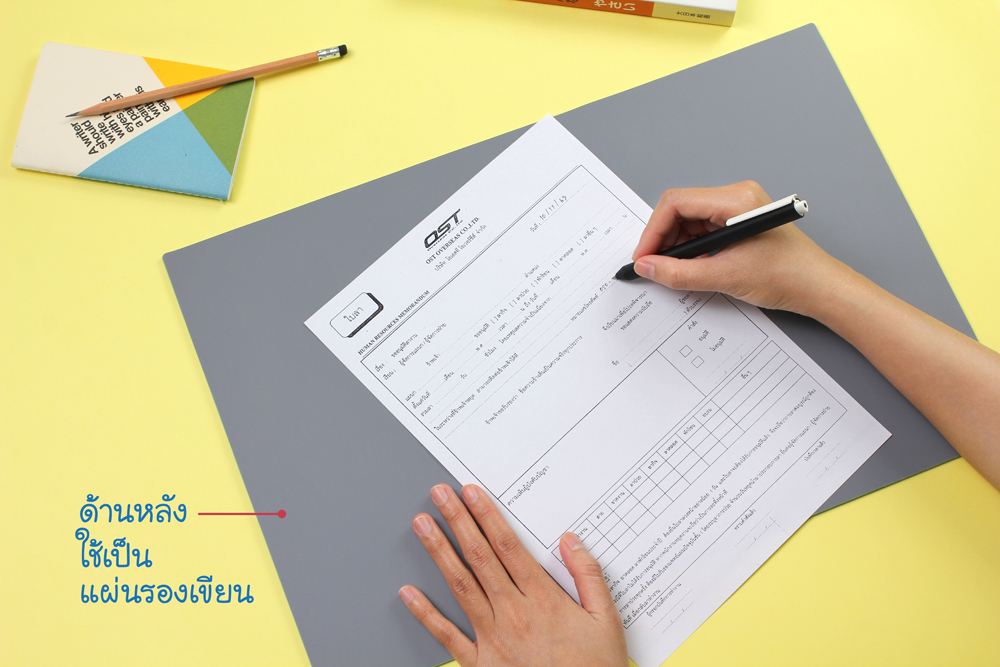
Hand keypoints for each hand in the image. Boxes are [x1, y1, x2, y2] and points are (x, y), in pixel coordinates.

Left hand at [400, 484, 627, 666]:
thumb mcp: (607, 621)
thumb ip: (588, 576)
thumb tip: (571, 541)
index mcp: (543, 600)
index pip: (507, 546)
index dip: (487, 516)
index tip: (471, 493)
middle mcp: (513, 614)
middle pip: (479, 557)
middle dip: (457, 522)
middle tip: (440, 495)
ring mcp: (493, 638)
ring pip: (460, 586)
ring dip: (439, 553)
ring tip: (422, 526)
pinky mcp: (481, 664)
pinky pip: (448, 636)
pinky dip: (426, 614)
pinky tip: (408, 594)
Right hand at [631, 181, 853, 318]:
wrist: (818, 287)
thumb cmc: (787, 276)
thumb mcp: (724, 277)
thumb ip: (678, 272)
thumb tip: (648, 266)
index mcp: (736, 200)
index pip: (676, 203)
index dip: (653, 231)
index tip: (644, 256)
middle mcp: (737, 197)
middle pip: (681, 210)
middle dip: (664, 239)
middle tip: (654, 266)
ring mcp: (739, 208)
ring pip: (691, 221)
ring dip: (678, 245)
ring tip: (677, 270)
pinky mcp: (740, 222)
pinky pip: (704, 229)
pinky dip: (693, 248)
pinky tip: (695, 266)